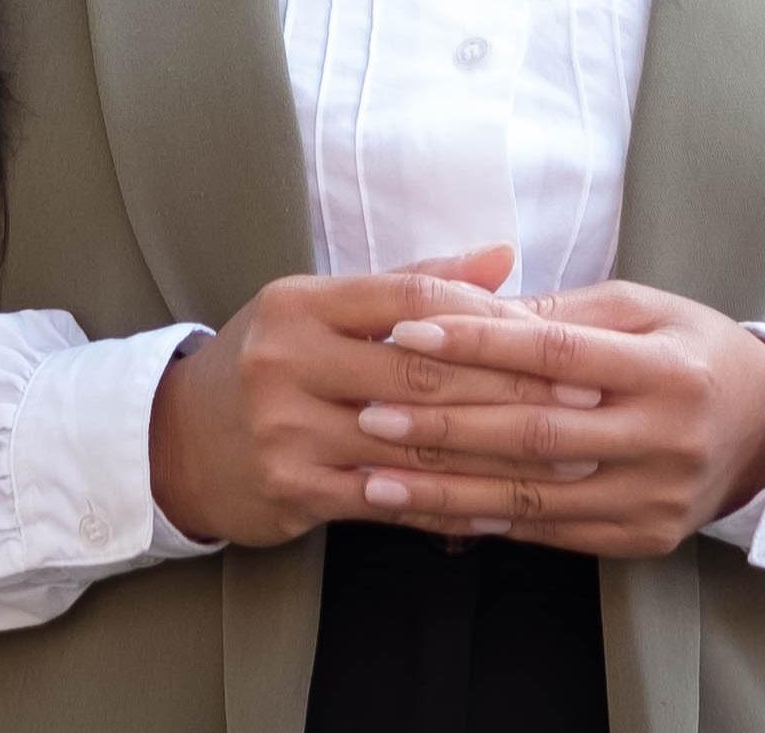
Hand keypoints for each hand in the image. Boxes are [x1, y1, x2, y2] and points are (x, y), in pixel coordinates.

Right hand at [148, 245, 548, 549]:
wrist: (176, 444)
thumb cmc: (272, 363)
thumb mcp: (322, 310)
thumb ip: (412, 283)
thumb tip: (504, 256)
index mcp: (302, 303)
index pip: (410, 299)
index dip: (489, 318)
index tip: (558, 339)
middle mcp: (288, 362)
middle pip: (421, 372)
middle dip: (515, 391)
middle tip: (588, 402)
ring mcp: (287, 430)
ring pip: (414, 442)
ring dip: (499, 456)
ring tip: (567, 463)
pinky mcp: (293, 491)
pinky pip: (390, 498)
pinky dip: (451, 503)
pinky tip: (501, 509)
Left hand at [336, 278, 764, 559]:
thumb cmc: (694, 350)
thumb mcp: (644, 308)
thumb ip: (563, 312)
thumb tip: (472, 308)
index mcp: (666, 367)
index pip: (555, 354)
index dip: (477, 344)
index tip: (406, 334)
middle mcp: (664, 437)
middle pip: (537, 434)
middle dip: (444, 427)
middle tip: (368, 415)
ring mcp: (655, 497)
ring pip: (534, 497)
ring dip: (447, 490)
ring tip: (376, 478)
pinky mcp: (644, 540)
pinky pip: (552, 533)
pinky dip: (487, 523)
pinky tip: (431, 513)